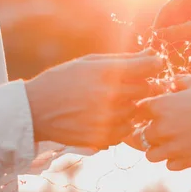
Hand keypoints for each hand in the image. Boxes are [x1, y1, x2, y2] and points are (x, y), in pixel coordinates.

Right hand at [25, 50, 162, 148]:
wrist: (35, 110)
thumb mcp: (89, 62)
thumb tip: (151, 54)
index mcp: (108, 72)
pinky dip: (121, 123)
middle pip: (148, 89)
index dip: (154, 64)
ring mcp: (109, 118)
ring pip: (137, 110)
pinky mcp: (105, 137)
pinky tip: (104, 117)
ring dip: (130, 105)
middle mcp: (111, 95)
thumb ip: (123, 59)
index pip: (150, 66)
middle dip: (142, 85)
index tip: (152, 65)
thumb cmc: (63, 80)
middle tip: (128, 84)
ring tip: (109, 101)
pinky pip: (127, 129)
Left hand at [131, 74, 190, 170]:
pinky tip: (183, 149)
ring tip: (169, 140)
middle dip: (147, 129)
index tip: (153, 106)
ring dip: (156, 148)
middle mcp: (162, 129)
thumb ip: (177, 82)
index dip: (143, 107)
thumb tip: (168, 84)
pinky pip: (169, 165)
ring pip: (150, 155)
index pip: (137, 109)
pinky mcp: (187, 162)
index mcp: (161, 106)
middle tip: (160, 124)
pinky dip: (172, 159)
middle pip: (139, 135)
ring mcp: (174, 148)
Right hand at [153, 0, 190, 61]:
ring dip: (178, 43)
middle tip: (161, 52)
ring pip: (183, 32)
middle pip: (174, 21)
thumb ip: (180, 32)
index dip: (159, 25)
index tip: (153, 41)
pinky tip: (190, 55)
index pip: (168, 9)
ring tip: (174, 56)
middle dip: (168, 37)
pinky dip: (190, 46)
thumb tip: (157, 36)